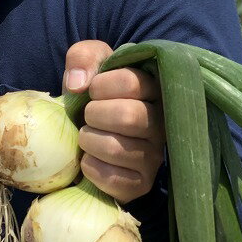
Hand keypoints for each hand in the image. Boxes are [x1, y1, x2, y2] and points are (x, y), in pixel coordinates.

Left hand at [62, 40, 164, 203]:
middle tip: (88, 116)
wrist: (86, 132)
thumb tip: (78, 84)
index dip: (100, 86)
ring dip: (89, 140)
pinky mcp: (143, 183)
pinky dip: (91, 167)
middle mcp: (162, 124)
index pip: (131, 82)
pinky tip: (90, 158)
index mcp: (154, 90)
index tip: (93, 90)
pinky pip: (113, 179)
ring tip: (88, 136)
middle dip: (94, 114)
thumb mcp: (87, 66)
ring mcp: (156, 156)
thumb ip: (83, 58)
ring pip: (116, 148)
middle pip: (128, 116)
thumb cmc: (92, 96)